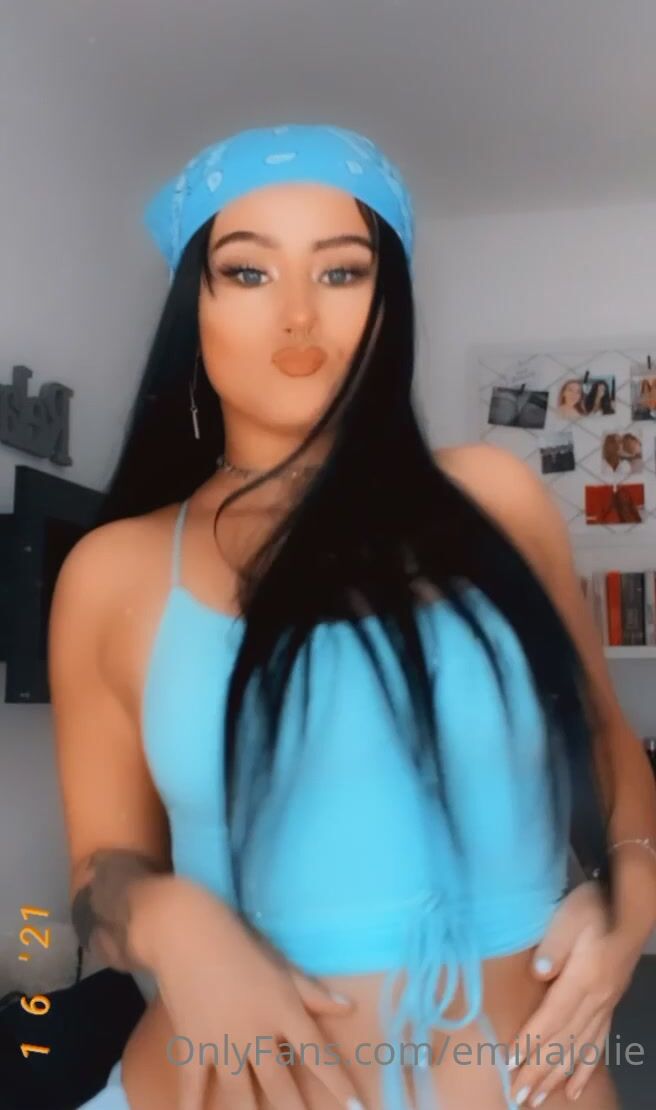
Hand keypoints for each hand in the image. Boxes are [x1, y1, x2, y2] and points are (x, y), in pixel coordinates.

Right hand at [148, 880, 363, 1109]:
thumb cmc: (241, 945)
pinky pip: (193, 1086)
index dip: (338, 1083)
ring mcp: (222, 1042)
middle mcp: (256, 1032)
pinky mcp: (192, 1045)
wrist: (189, 933)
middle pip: (281, 1086)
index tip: (356, 1109)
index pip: (317, 1054)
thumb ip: (313, 992)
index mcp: (283, 1010)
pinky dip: (192, 1107)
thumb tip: (348, 1008)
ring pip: (240, 1095)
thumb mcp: (282, 965)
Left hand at [508, 882, 637, 1106]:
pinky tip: (574, 1088)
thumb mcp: (571, 916)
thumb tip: (539, 971)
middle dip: (540, 1072)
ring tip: (537, 1100)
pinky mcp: (609, 1007)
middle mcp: (596, 1001)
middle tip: (519, 1097)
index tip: (512, 1063)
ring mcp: (605, 1007)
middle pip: (564, 1042)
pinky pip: (597, 1045)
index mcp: (585, 979)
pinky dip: (584, 1068)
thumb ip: (554, 944)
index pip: (553, 1018)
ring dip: (556, 1077)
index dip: (532, 1041)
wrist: (628, 908)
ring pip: (579, 1049)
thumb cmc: (594, 908)